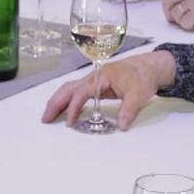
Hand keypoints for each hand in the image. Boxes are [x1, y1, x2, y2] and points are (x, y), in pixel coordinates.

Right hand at [40, 50, 176, 128]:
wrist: (148, 67)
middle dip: (55, 103)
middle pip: (68, 88)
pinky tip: (62, 110)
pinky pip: (76, 92)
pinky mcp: (95, 85)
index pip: (82, 92)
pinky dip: (66, 100)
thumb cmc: (142, 77)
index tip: (69, 122)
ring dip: (57, 101)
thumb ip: (129, 110)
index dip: (74, 107)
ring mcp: (92, 80)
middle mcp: (93, 77)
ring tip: (48, 116)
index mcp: (102, 77)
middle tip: (45, 119)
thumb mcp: (138, 95)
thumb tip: (121, 126)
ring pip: (69, 89)